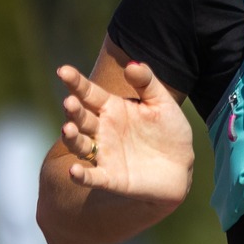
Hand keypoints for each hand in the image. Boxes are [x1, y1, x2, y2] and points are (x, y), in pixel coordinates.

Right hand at [56, 61, 192, 209]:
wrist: (181, 166)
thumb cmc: (168, 130)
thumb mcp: (161, 102)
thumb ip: (147, 82)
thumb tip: (132, 65)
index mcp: (111, 108)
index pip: (88, 93)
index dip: (75, 82)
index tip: (63, 71)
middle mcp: (102, 130)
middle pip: (81, 117)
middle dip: (73, 110)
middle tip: (70, 102)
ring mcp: (104, 154)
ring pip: (80, 145)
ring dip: (71, 138)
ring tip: (68, 128)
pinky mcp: (111, 178)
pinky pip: (93, 177)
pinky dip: (81, 176)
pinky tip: (73, 172)